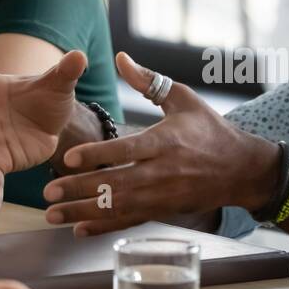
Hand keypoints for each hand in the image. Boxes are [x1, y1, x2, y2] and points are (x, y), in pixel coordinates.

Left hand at [42, 52, 281, 235]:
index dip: (97, 155)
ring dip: (83, 212)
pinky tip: (79, 230)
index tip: (69, 158)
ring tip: (53, 215)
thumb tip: (120, 58)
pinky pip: (129, 221)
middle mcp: (162, 172)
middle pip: (115, 184)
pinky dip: (104, 227)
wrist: (240, 169)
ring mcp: (162, 196)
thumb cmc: (209, 130)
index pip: (127, 150)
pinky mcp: (163, 211)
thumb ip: (149, 81)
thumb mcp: (183, 99)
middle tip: (48, 192)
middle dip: (79, 190)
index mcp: (166, 141)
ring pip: (117, 207)